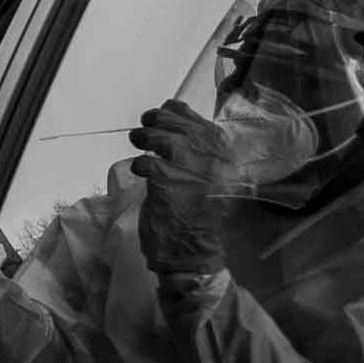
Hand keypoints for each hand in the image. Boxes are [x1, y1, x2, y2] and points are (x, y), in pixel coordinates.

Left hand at [130, 99, 231, 274]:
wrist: (192, 252)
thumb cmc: (197, 218)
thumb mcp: (208, 181)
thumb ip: (198, 155)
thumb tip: (175, 124)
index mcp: (226, 160)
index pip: (202, 125)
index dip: (179, 113)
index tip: (166, 110)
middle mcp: (214, 163)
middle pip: (183, 128)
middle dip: (159, 120)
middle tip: (145, 123)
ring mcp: (193, 173)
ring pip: (166, 141)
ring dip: (146, 136)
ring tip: (137, 139)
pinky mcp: (171, 185)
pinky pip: (150, 162)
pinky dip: (140, 162)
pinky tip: (139, 169)